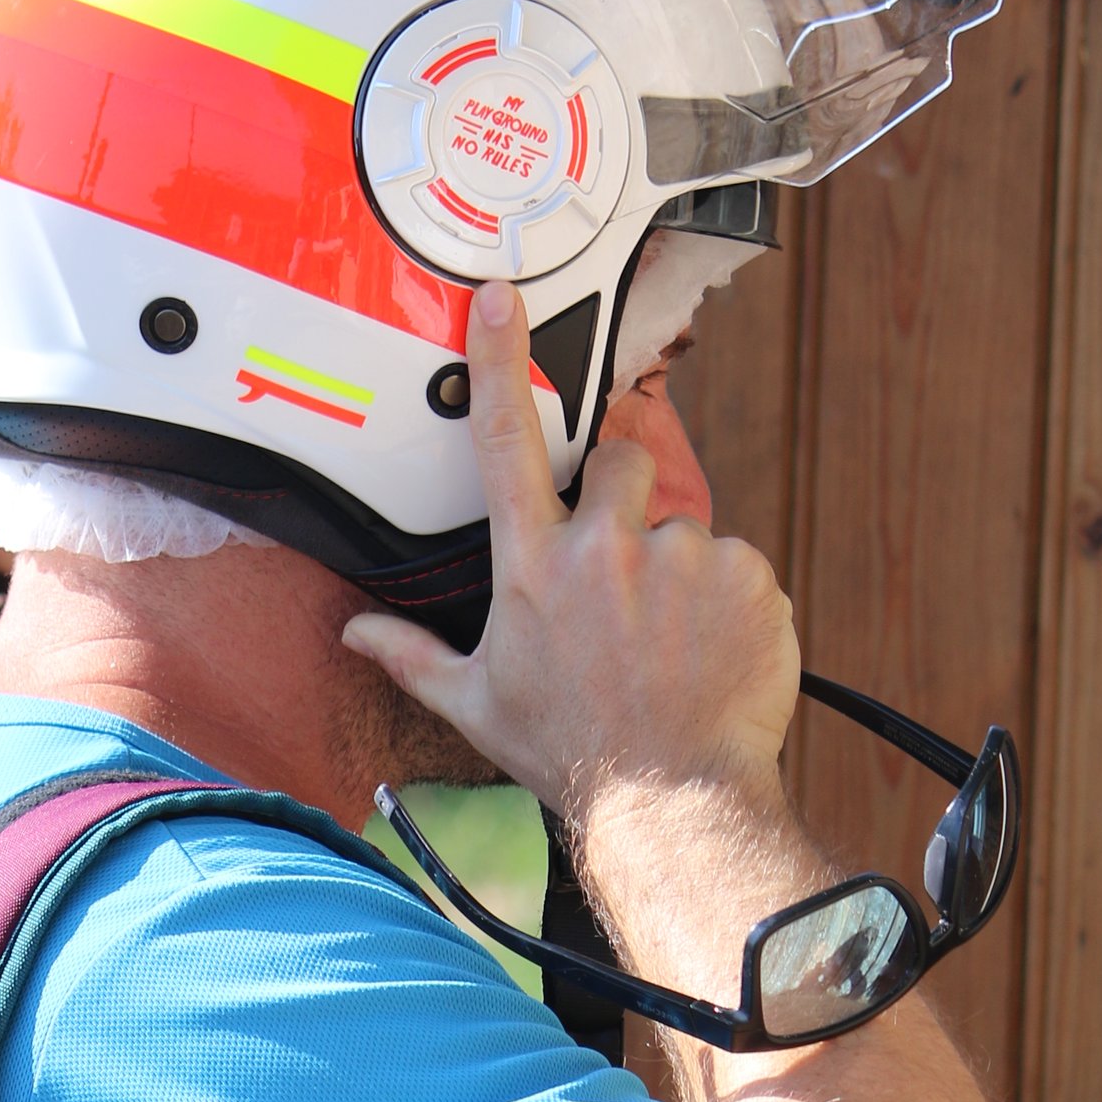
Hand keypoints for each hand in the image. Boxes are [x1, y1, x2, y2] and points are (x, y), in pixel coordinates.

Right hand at [341, 281, 797, 818]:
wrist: (672, 803)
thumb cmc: (569, 754)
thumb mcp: (477, 706)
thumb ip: (413, 656)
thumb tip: (353, 633)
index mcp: (533, 565)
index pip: (503, 441)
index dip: (496, 361)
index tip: (498, 297)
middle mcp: (605, 547)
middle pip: (619, 465)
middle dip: (621, 504)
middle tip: (623, 582)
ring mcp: (681, 557)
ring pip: (681, 527)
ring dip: (677, 570)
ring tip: (669, 645)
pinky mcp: (747, 576)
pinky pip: (738, 564)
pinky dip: (730, 602)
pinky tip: (711, 655)